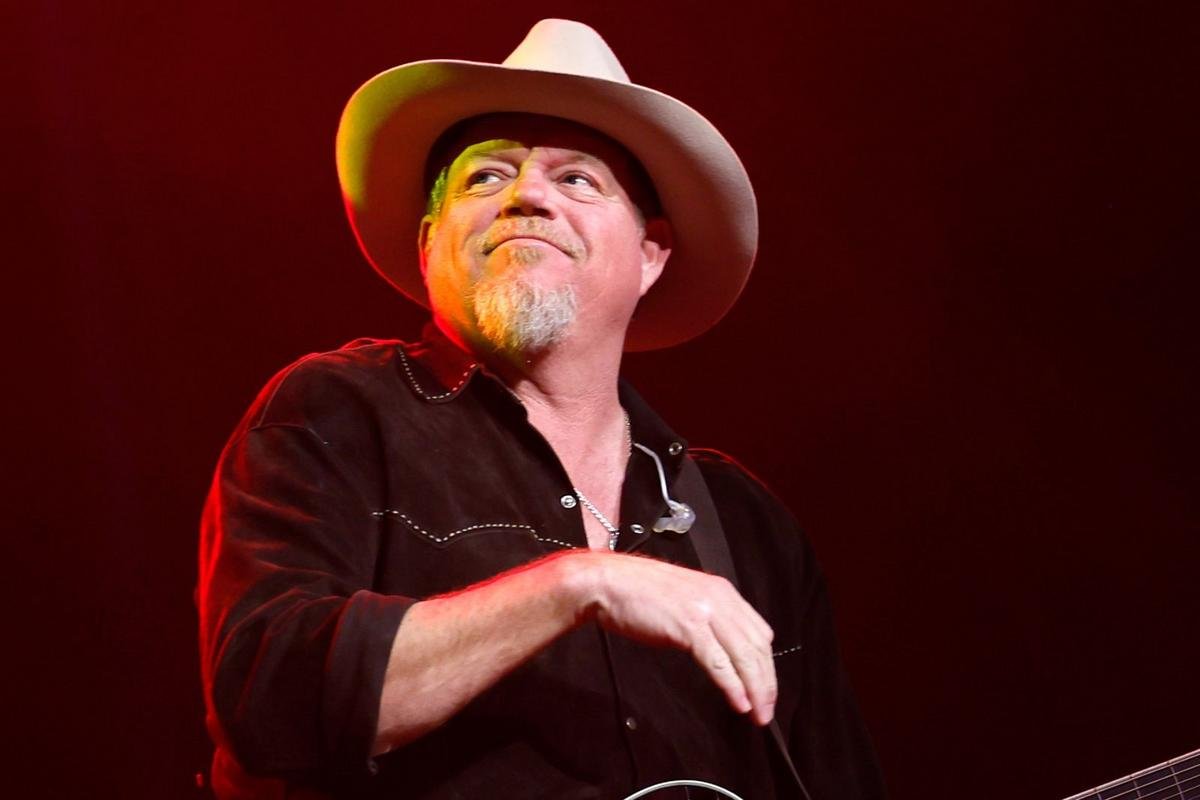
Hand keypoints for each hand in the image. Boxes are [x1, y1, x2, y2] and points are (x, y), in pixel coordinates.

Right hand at [573, 551, 776, 724]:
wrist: (608, 582)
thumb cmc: (638, 592)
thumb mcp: (684, 597)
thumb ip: (708, 615)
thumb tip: (723, 646)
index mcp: (722, 591)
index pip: (759, 631)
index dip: (766, 663)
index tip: (765, 685)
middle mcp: (720, 599)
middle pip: (757, 646)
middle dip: (767, 682)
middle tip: (767, 708)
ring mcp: (705, 612)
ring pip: (743, 656)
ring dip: (755, 689)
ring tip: (758, 712)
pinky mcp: (689, 627)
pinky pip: (719, 663)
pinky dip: (732, 686)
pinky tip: (738, 702)